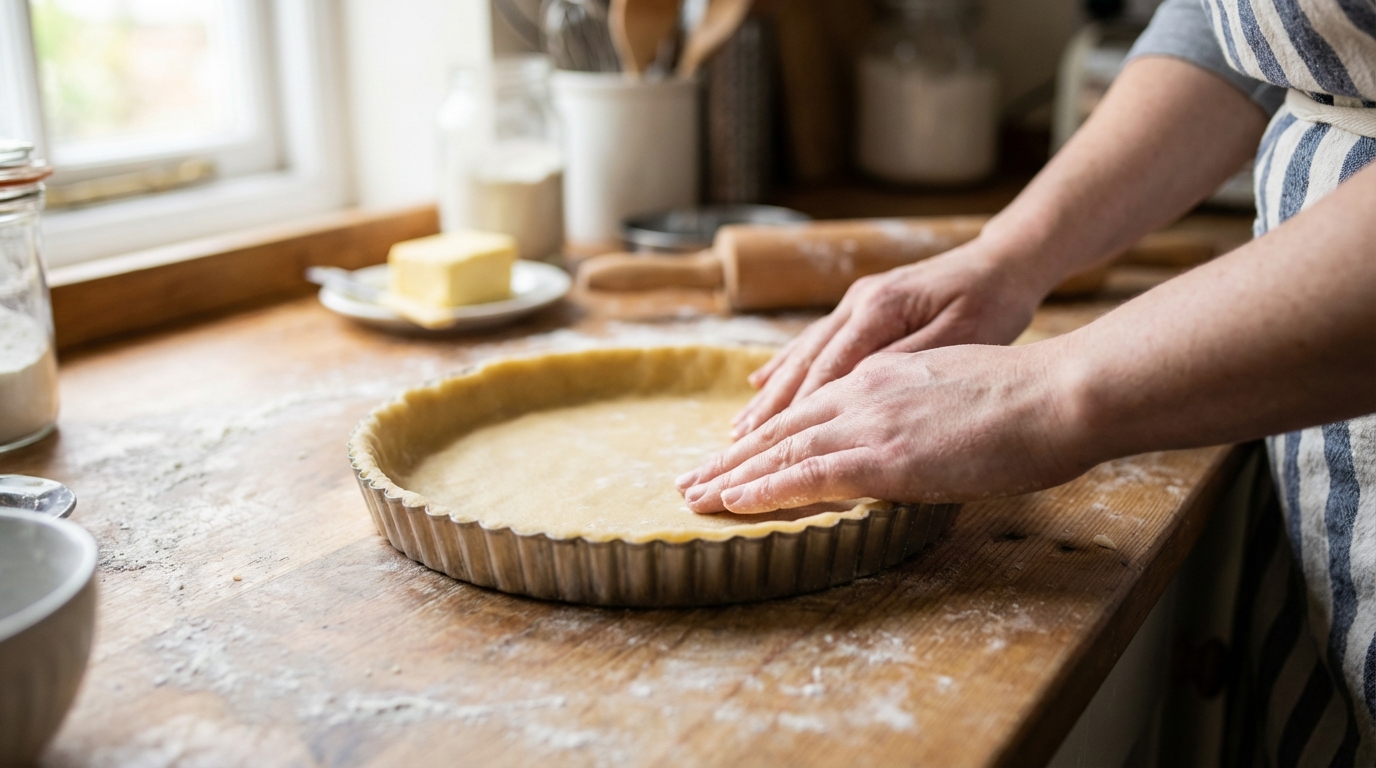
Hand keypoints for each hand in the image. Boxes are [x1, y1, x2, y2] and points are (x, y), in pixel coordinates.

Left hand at [678, 345, 1088, 513]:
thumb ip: (918, 408)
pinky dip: (764, 489)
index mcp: (881, 376)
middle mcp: (863, 393)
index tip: (735, 452)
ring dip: (733, 475)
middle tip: (691, 478)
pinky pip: (807, 474)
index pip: (809, 409)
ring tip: (693, 495)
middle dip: (733, 456)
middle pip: (782, 428)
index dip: (767, 435)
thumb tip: (909, 434)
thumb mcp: (957, 389)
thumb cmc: (1027, 397)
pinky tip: (733, 502)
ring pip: (782, 451)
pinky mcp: (881, 456)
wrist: (1055, 393)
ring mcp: (869, 423)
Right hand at [729, 240, 1044, 439]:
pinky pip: (814, 343)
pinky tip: (761, 383)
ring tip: (739, 429)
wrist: (1003, 262)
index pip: (826, 372)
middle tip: (734, 449)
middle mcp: (857, 305)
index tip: (765, 451)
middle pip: (803, 366)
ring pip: (802, 355)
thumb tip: (858, 393)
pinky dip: (785, 368)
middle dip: (768, 411)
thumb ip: (909, 363)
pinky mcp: (861, 308)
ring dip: (770, 394)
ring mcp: (855, 304)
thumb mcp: (963, 336)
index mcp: (879, 311)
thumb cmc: (992, 303)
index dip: (793, 414)